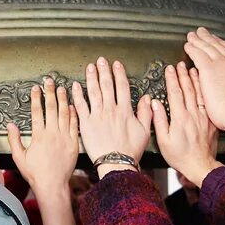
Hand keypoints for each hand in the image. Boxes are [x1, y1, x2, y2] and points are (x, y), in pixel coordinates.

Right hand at [8, 78, 78, 224]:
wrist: (53, 185)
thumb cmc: (35, 174)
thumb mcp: (20, 158)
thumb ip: (14, 140)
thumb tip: (10, 125)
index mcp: (38, 136)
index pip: (37, 112)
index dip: (36, 98)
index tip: (36, 88)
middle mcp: (52, 134)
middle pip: (51, 108)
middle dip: (50, 92)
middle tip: (50, 81)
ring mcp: (64, 138)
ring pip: (64, 113)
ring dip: (63, 99)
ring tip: (62, 88)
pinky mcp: (74, 143)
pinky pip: (74, 125)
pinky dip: (73, 114)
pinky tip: (73, 105)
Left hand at [71, 57, 151, 177]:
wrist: (116, 163)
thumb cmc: (130, 151)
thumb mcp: (144, 132)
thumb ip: (146, 113)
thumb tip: (149, 99)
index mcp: (125, 111)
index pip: (122, 87)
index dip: (119, 74)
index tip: (116, 64)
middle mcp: (111, 110)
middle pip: (107, 85)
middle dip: (104, 71)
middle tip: (101, 60)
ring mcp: (97, 116)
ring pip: (94, 92)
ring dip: (91, 78)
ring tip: (89, 67)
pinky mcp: (86, 124)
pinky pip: (81, 106)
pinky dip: (78, 95)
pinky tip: (76, 85)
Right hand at [152, 62, 220, 187]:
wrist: (200, 166)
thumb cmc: (179, 156)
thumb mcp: (163, 140)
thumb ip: (159, 120)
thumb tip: (153, 103)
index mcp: (179, 118)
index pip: (175, 93)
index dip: (172, 79)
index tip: (169, 68)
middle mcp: (192, 115)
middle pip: (187, 90)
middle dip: (183, 75)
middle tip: (180, 64)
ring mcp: (203, 117)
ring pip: (199, 93)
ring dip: (195, 80)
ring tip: (192, 68)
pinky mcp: (211, 121)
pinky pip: (207, 102)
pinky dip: (205, 91)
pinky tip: (204, 84)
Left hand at [184, 27, 224, 131]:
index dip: (222, 44)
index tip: (216, 40)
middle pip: (218, 45)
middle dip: (209, 38)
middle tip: (201, 32)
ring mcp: (221, 63)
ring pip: (207, 47)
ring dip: (198, 40)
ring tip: (191, 36)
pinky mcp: (208, 69)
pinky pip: (197, 54)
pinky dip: (191, 48)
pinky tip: (187, 46)